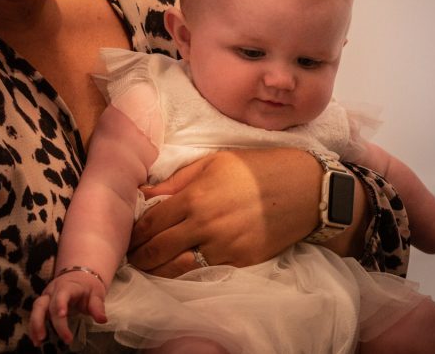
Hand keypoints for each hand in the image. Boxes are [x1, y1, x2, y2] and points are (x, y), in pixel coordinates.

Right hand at [28, 271, 106, 345]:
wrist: (79, 276)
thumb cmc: (88, 286)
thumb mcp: (96, 294)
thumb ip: (97, 307)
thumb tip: (102, 320)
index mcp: (68, 286)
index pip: (62, 294)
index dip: (60, 304)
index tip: (62, 315)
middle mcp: (53, 290)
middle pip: (45, 304)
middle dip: (45, 321)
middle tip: (50, 338)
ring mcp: (46, 296)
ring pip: (36, 309)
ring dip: (35, 325)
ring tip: (38, 342)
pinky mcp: (43, 304)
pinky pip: (35, 315)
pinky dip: (33, 328)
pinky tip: (36, 341)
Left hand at [126, 149, 321, 276]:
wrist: (305, 188)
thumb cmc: (259, 167)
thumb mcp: (215, 161)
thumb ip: (177, 180)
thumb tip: (144, 194)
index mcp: (196, 196)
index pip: (150, 222)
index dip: (134, 233)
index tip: (128, 236)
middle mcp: (205, 225)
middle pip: (157, 250)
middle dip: (139, 255)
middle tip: (132, 255)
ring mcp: (223, 247)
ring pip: (176, 269)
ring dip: (157, 269)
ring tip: (150, 265)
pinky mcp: (240, 262)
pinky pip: (203, 273)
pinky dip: (186, 273)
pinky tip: (179, 267)